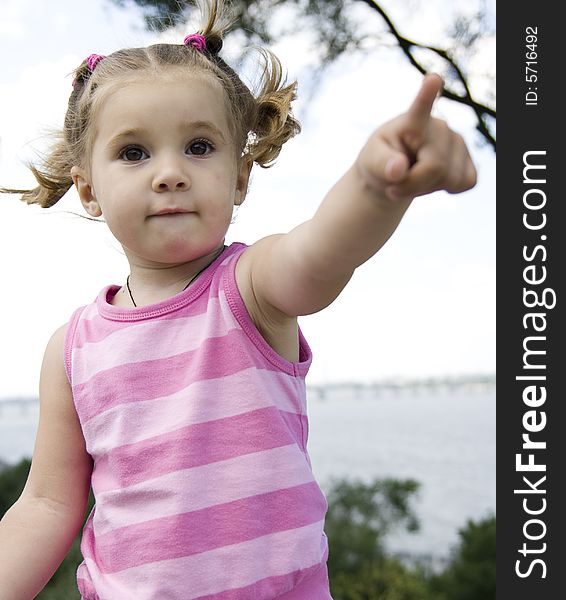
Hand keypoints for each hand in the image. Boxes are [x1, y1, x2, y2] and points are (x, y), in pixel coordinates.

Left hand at [356, 74, 476, 201]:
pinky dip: (447, 190)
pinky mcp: (468, 159)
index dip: (427, 95)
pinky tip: (433, 180)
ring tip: (413, 178)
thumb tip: (398, 169)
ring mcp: (458, 142)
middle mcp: (439, 127)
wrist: (392, 176)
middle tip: (394, 186)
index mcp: (411, 122)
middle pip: (435, 168)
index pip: (420, 107)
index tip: (433, 80)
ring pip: (451, 179)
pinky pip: (466, 183)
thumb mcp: (370, 164)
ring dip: (427, 189)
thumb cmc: (379, 164)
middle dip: (412, 186)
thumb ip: (381, 165)